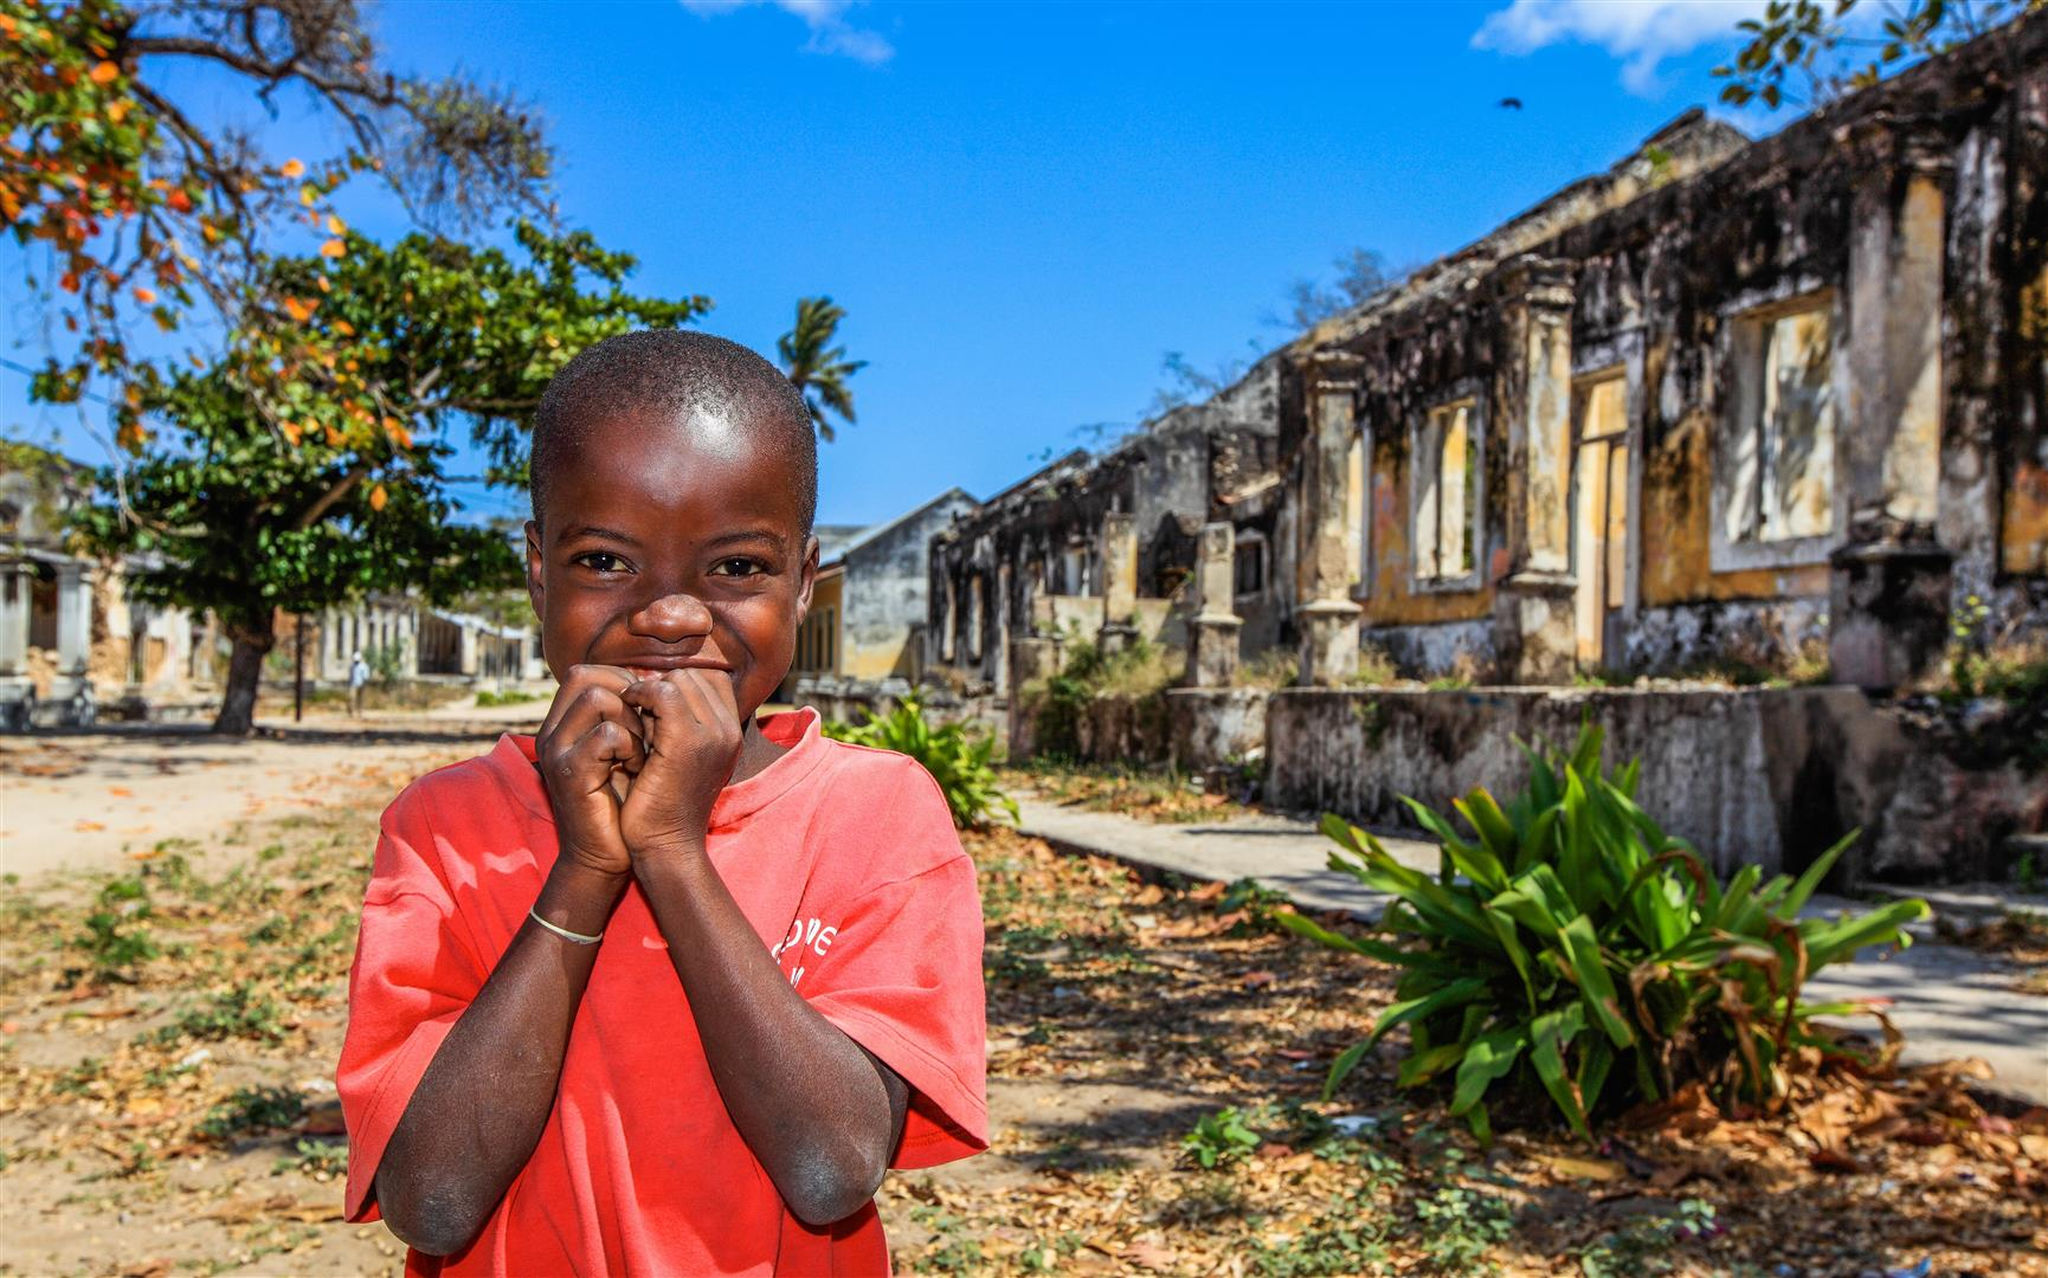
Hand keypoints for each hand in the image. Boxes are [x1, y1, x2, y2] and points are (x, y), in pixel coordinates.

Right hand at [534, 665, 645, 876]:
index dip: (624, 681)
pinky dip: (632, 746)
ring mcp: (556, 752)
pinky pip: (607, 735)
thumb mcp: (627, 748)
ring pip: (597, 698)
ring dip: (632, 720)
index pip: (586, 671)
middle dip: (628, 696)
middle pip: (586, 676)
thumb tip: (659, 678)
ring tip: (644, 749)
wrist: (607, 855)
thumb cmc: (625, 800)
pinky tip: (639, 766)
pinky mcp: (569, 775)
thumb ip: (629, 714)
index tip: (649, 710)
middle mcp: (552, 732)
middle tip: (648, 727)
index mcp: (562, 723)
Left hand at [618, 668, 743, 858]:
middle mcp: (730, 730)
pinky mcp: (686, 741)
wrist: (665, 846)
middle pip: (695, 674)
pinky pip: (662, 693)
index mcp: (733, 733)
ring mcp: (712, 735)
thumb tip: (654, 682)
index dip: (678, 684)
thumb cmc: (664, 804)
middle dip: (662, 684)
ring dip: (649, 689)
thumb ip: (679, 721)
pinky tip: (626, 710)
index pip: (711, 678)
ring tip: (632, 711)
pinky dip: (639, 694)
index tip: (652, 705)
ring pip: (679, 679)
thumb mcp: (681, 757)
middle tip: (638, 709)